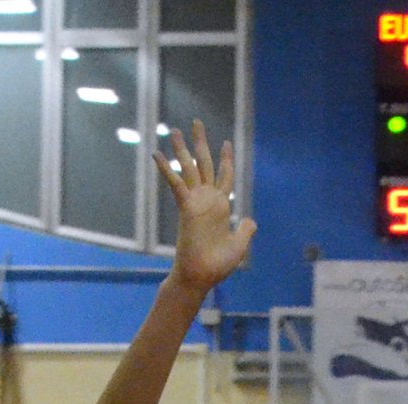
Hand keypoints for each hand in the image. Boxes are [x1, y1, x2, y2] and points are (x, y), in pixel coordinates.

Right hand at [155, 123, 255, 298]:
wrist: (202, 276)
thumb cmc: (218, 265)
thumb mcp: (239, 245)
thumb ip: (245, 230)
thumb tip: (250, 221)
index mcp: (221, 206)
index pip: (225, 176)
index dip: (226, 159)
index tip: (226, 143)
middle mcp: (208, 200)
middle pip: (205, 164)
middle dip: (201, 143)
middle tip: (196, 122)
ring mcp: (196, 202)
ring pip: (189, 168)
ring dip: (182, 149)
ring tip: (175, 129)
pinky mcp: (187, 208)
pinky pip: (175, 184)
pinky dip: (166, 169)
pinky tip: (157, 154)